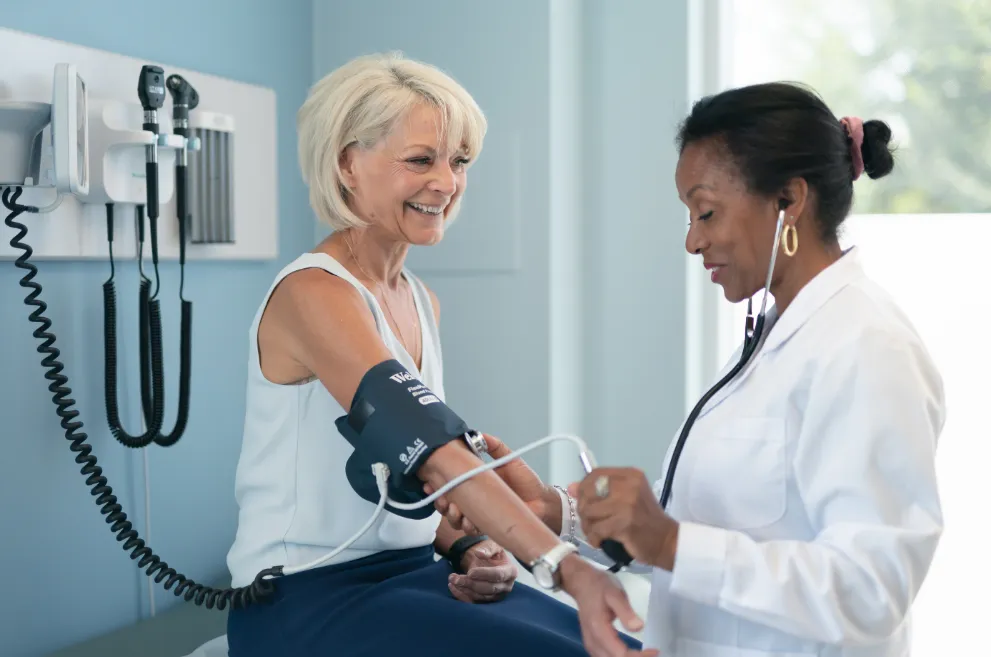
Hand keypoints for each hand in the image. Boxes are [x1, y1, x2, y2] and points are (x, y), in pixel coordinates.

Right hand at [425, 434, 560, 534]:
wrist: (542, 502)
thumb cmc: (527, 481)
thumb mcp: (510, 459)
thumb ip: (495, 446)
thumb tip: (478, 434)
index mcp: (475, 480)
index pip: (450, 482)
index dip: (437, 483)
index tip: (430, 482)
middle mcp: (474, 498)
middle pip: (447, 502)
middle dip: (441, 502)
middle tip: (444, 500)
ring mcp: (479, 512)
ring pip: (455, 518)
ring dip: (452, 516)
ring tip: (457, 512)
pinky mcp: (487, 525)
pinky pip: (471, 529)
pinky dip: (467, 527)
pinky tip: (470, 523)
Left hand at [448, 539, 518, 603]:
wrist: (487, 561)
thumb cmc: (492, 553)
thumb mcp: (492, 545)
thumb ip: (487, 549)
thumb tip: (479, 553)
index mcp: (511, 571)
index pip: (498, 575)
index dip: (484, 574)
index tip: (470, 572)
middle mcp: (506, 586)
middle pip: (489, 588)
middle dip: (471, 583)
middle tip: (455, 577)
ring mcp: (497, 596)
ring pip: (480, 596)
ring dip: (464, 589)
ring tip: (452, 579)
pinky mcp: (487, 601)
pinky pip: (474, 602)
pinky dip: (462, 595)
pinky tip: (452, 587)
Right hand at [559, 556, 658, 656]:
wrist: (582, 582)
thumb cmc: (600, 586)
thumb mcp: (615, 593)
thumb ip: (625, 611)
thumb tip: (638, 628)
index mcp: (598, 630)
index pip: (620, 655)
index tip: (655, 650)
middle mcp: (592, 642)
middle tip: (653, 652)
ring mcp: (591, 645)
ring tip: (645, 654)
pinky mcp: (592, 644)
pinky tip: (632, 654)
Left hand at [569, 468, 678, 570]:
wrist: (667, 541)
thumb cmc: (646, 520)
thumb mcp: (626, 498)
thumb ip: (599, 491)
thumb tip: (571, 487)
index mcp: (630, 475)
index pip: (594, 475)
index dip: (584, 488)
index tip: (585, 502)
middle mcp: (628, 485)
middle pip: (587, 493)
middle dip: (584, 510)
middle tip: (592, 522)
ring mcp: (627, 504)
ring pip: (588, 512)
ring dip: (588, 526)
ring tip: (597, 532)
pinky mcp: (624, 524)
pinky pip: (596, 530)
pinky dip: (594, 538)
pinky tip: (601, 541)